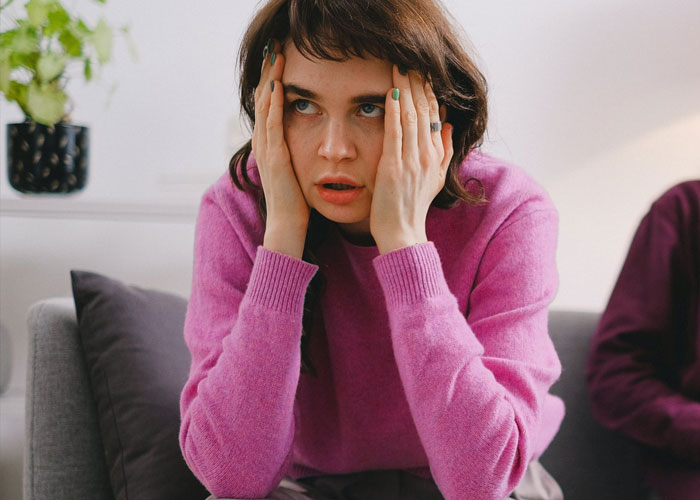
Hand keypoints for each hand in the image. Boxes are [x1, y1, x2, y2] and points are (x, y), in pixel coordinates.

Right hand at [252, 40, 309, 258]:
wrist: (288, 225)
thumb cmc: (296, 200)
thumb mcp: (296, 168)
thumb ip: (297, 149)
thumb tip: (311, 136)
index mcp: (270, 143)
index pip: (270, 102)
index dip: (273, 78)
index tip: (281, 56)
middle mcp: (264, 142)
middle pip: (263, 97)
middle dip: (269, 71)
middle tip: (275, 46)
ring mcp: (266, 150)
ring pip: (265, 106)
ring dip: (270, 79)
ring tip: (275, 56)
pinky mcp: (274, 158)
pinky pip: (273, 125)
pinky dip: (274, 104)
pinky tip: (278, 85)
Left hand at [370, 66, 453, 253]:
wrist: (403, 233)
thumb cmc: (412, 207)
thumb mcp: (435, 178)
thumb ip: (443, 150)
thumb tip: (445, 124)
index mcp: (435, 155)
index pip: (433, 115)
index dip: (428, 90)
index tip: (421, 70)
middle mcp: (427, 156)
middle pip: (424, 111)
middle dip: (417, 82)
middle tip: (410, 58)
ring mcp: (412, 162)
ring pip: (411, 117)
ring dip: (406, 90)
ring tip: (401, 66)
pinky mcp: (394, 168)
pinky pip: (395, 134)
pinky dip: (394, 112)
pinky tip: (391, 93)